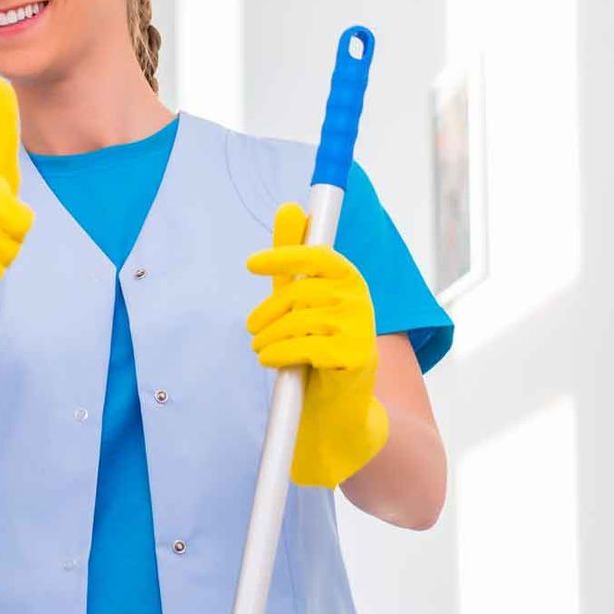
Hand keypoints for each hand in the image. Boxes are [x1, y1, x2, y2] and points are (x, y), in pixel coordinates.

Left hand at [246, 203, 389, 487]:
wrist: (337, 405)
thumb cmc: (314, 346)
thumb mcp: (300, 300)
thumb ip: (291, 261)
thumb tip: (289, 207)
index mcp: (348, 280)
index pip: (318, 255)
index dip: (284, 255)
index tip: (250, 264)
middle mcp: (361, 300)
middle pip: (299, 294)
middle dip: (267, 313)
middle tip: (252, 330)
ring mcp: (362, 329)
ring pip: (297, 322)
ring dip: (268, 339)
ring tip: (262, 349)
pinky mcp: (357, 357)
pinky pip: (304, 347)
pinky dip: (278, 355)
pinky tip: (272, 362)